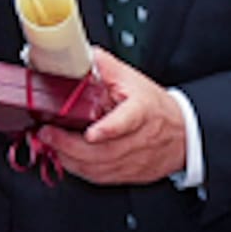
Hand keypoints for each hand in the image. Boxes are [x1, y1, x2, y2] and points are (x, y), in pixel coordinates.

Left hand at [33, 48, 186, 184]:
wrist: (182, 133)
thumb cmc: (154, 106)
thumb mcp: (132, 79)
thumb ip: (105, 66)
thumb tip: (81, 54)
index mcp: (143, 111)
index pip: (128, 121)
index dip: (109, 129)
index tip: (91, 133)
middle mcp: (140, 139)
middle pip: (105, 150)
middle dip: (70, 144)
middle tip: (47, 134)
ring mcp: (135, 160)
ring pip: (100, 167)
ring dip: (70, 158)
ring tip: (50, 144)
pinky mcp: (129, 174)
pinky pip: (101, 177)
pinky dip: (79, 170)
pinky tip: (65, 158)